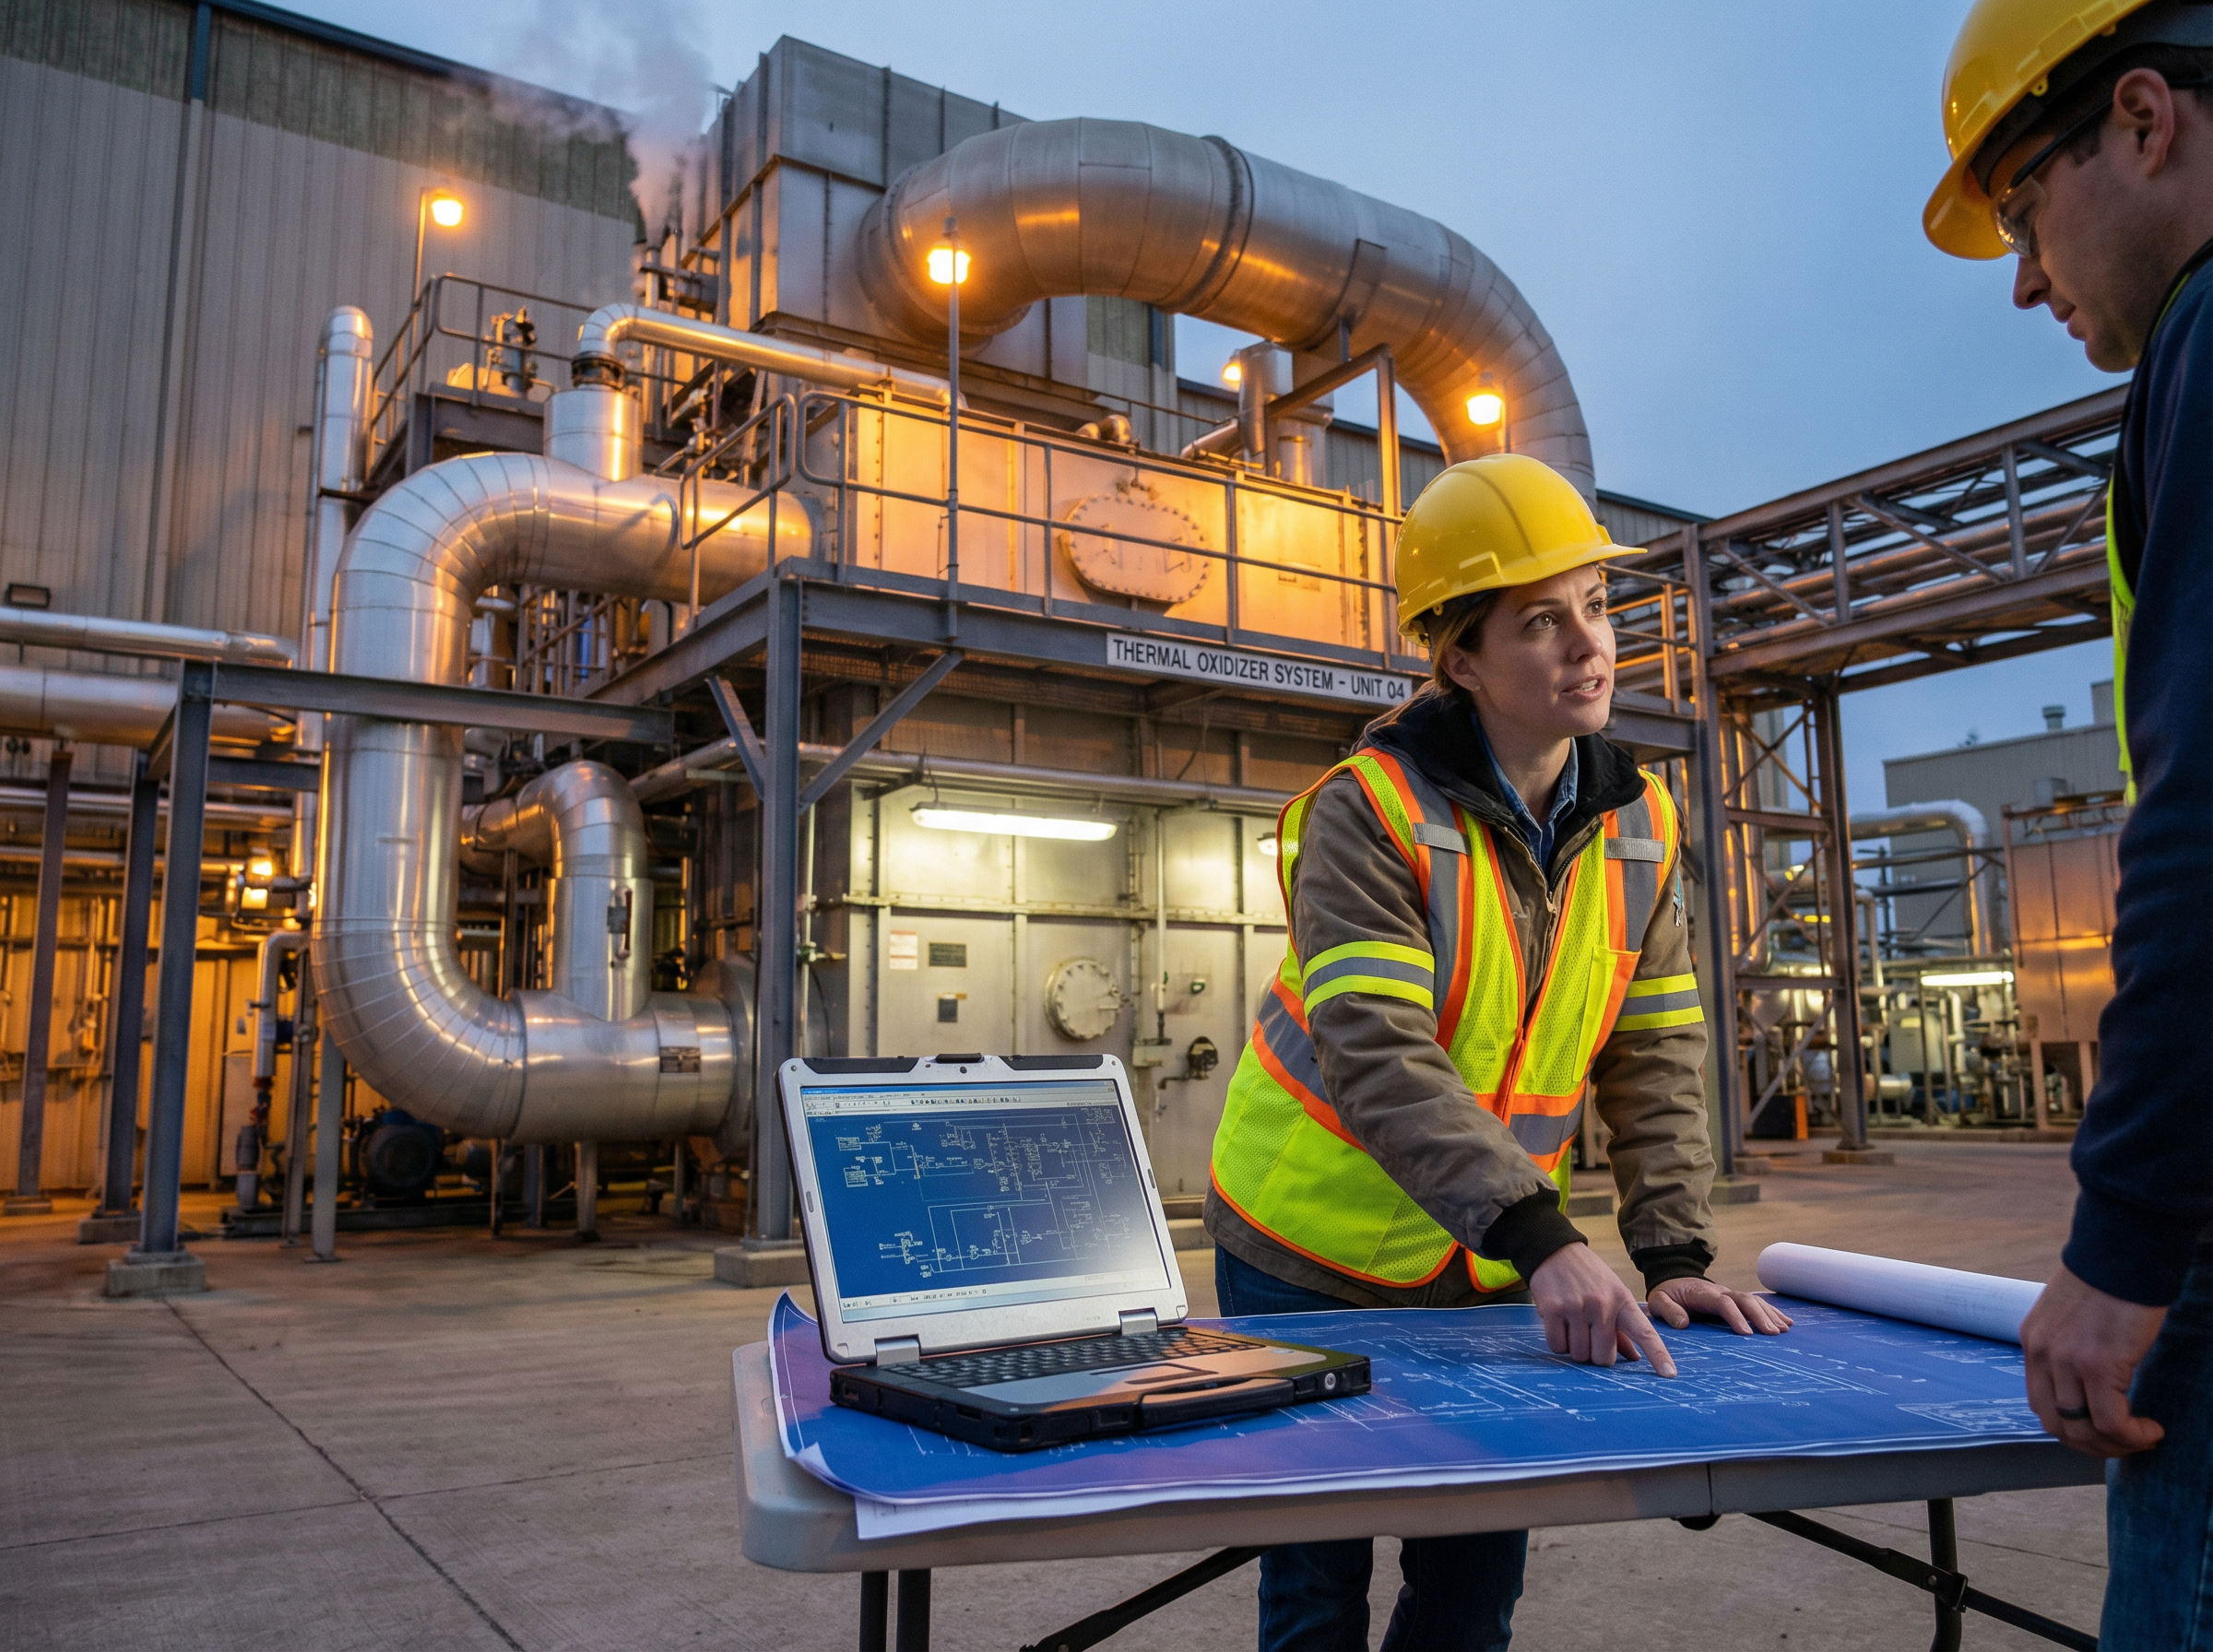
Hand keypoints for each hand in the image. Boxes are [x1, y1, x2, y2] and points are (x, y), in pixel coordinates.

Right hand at [1529, 1243, 1676, 1376]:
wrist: (1554, 1250)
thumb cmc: (1588, 1276)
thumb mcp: (1612, 1294)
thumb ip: (1622, 1328)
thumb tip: (1634, 1358)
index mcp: (1623, 1300)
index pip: (1645, 1333)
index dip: (1658, 1355)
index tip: (1670, 1375)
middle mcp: (1602, 1304)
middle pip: (1604, 1358)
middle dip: (1595, 1355)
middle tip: (1588, 1336)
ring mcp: (1577, 1307)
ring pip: (1579, 1355)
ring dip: (1574, 1348)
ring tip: (1572, 1325)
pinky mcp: (1552, 1309)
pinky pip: (1557, 1346)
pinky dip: (1558, 1343)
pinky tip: (1558, 1324)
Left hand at [1649, 1277, 1792, 1336]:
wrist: (1673, 1280)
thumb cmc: (1667, 1294)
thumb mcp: (1658, 1301)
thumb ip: (1668, 1310)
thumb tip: (1683, 1323)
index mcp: (1703, 1294)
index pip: (1723, 1303)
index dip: (1735, 1317)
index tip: (1746, 1333)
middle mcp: (1721, 1292)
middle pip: (1745, 1300)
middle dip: (1760, 1316)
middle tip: (1773, 1333)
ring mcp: (1731, 1295)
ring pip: (1755, 1301)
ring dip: (1770, 1314)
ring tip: (1784, 1330)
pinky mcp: (1737, 1301)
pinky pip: (1758, 1304)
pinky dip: (1773, 1312)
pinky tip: (1787, 1323)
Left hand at [2020, 1264, 2166, 1457]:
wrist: (2125, 1251)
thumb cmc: (2111, 1278)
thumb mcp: (2074, 1313)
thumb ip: (2072, 1343)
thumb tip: (2092, 1377)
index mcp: (2033, 1341)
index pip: (2040, 1403)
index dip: (2072, 1426)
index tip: (2103, 1431)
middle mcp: (2042, 1354)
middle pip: (2055, 1423)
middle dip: (2091, 1444)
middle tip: (2125, 1443)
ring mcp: (2066, 1361)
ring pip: (2083, 1428)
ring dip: (2116, 1444)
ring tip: (2143, 1437)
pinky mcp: (2097, 1364)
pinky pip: (2110, 1421)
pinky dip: (2132, 1435)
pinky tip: (2152, 1430)